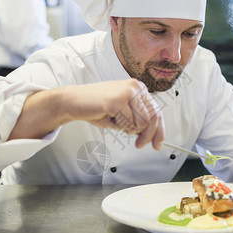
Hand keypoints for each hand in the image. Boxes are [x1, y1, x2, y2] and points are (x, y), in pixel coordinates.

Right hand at [10, 79, 164, 150]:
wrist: (73, 101)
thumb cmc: (97, 106)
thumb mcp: (123, 112)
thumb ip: (138, 118)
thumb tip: (153, 134)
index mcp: (138, 88)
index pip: (157, 111)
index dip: (159, 131)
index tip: (157, 144)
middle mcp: (135, 87)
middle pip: (152, 119)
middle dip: (146, 136)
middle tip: (138, 144)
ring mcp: (127, 93)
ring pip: (141, 123)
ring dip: (128, 129)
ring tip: (115, 120)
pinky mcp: (117, 101)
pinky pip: (127, 124)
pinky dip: (118, 127)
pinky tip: (108, 117)